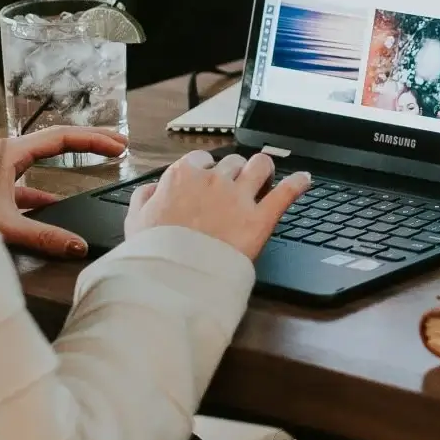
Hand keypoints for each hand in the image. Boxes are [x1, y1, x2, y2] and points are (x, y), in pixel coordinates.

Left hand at [0, 126, 130, 257]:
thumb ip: (42, 236)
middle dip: (91, 139)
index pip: (62, 137)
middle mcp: (5, 153)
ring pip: (42, 155)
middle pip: (56, 139)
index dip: (94, 140)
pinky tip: (54, 203)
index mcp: (10, 152)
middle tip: (119, 143)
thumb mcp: (3, 225)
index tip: (119, 147)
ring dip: (71, 157)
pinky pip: (26, 177)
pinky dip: (45, 186)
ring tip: (96, 161)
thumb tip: (78, 246)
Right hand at [125, 149, 310, 261]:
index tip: (208, 180)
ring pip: (261, 165)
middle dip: (235, 173)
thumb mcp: (134, 221)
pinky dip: (298, 183)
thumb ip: (144, 198)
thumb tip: (154, 188)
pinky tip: (304, 180)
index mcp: (182, 177)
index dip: (206, 171)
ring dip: (264, 169)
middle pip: (233, 163)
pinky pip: (286, 192)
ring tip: (266, 177)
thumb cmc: (153, 253)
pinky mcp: (260, 219)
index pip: (201, 160)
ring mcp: (239, 198)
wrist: (173, 279)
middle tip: (236, 187)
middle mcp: (213, 180)